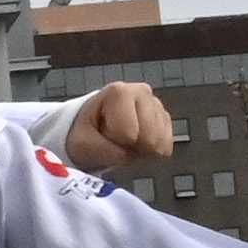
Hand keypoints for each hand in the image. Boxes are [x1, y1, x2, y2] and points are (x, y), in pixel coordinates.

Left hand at [57, 80, 173, 171]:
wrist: (92, 128)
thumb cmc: (86, 132)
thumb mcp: (81, 143)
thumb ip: (102, 150)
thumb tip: (128, 155)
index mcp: (119, 92)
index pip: (128, 133)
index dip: (114, 141)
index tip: (103, 133)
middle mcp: (142, 92)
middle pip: (149, 138)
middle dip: (130, 146)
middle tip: (115, 139)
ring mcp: (156, 104)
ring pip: (159, 143)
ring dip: (140, 149)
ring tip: (124, 139)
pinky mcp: (165, 118)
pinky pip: (166, 146)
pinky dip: (150, 151)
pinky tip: (136, 142)